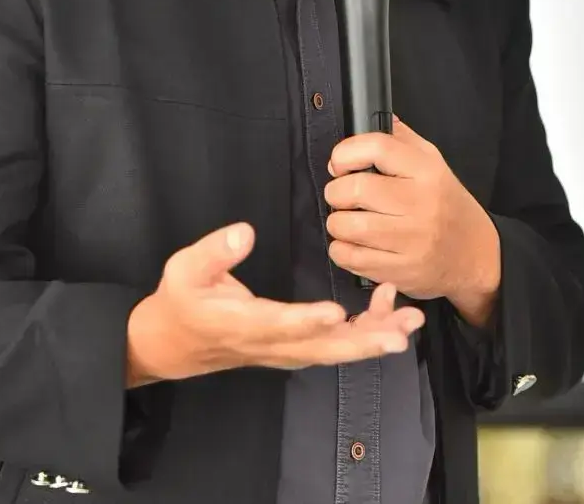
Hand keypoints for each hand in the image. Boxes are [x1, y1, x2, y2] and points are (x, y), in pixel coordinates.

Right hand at [126, 222, 425, 386]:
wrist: (174, 342)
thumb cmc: (181, 302)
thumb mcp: (184, 270)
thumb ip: (214, 252)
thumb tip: (244, 232)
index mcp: (243, 325)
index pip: (279, 325)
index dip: (307, 321)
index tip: (335, 312)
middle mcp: (270, 344)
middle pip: (322, 349)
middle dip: (364, 340)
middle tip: (399, 330)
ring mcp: (284, 349)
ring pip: (335, 350)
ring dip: (373, 337)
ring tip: (409, 320)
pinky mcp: (293, 347)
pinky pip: (333, 345)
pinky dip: (363, 332)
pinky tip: (386, 314)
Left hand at [323, 116, 500, 324]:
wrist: (476, 254)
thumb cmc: (446, 204)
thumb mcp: (432, 161)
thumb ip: (400, 138)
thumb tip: (366, 118)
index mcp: (426, 170)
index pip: (376, 147)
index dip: (345, 152)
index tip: (339, 162)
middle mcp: (420, 203)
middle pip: (355, 189)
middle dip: (335, 192)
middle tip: (340, 195)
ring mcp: (412, 240)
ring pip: (348, 226)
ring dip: (336, 222)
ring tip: (345, 220)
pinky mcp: (402, 270)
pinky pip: (352, 258)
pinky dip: (341, 250)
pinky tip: (351, 243)